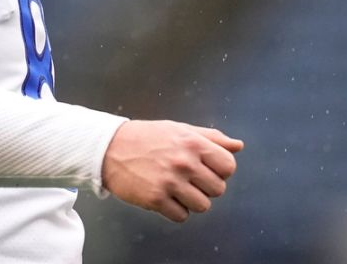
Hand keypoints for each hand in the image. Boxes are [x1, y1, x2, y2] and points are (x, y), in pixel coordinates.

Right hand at [100, 120, 243, 222]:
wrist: (109, 148)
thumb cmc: (147, 137)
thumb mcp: (180, 129)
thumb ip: (211, 138)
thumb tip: (238, 146)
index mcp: (193, 143)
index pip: (228, 166)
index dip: (220, 170)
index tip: (206, 169)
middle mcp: (184, 162)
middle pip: (218, 189)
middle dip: (205, 187)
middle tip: (188, 179)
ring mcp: (170, 182)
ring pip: (202, 206)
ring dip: (192, 201)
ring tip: (177, 189)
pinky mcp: (156, 199)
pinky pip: (182, 216)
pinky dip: (175, 210)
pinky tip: (165, 197)